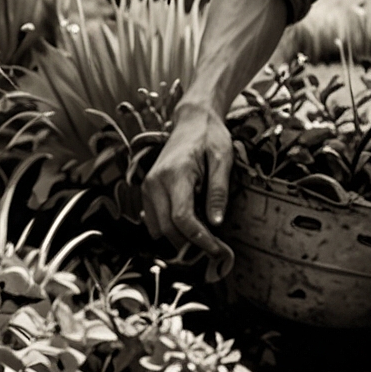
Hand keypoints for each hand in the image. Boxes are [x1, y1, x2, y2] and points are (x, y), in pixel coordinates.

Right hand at [142, 104, 234, 263]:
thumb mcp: (223, 159)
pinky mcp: (147, 190)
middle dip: (191, 245)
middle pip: (168, 228)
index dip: (200, 239)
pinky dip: (171, 229)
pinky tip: (191, 225)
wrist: (192, 120)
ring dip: (180, 239)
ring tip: (206, 238)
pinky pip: (155, 221)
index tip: (218, 250)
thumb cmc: (210, 137)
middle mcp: (155, 182)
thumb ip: (218, 191)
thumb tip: (216, 223)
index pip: (182, 218)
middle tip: (217, 250)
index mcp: (175, 174)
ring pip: (158, 228)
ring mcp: (148, 187)